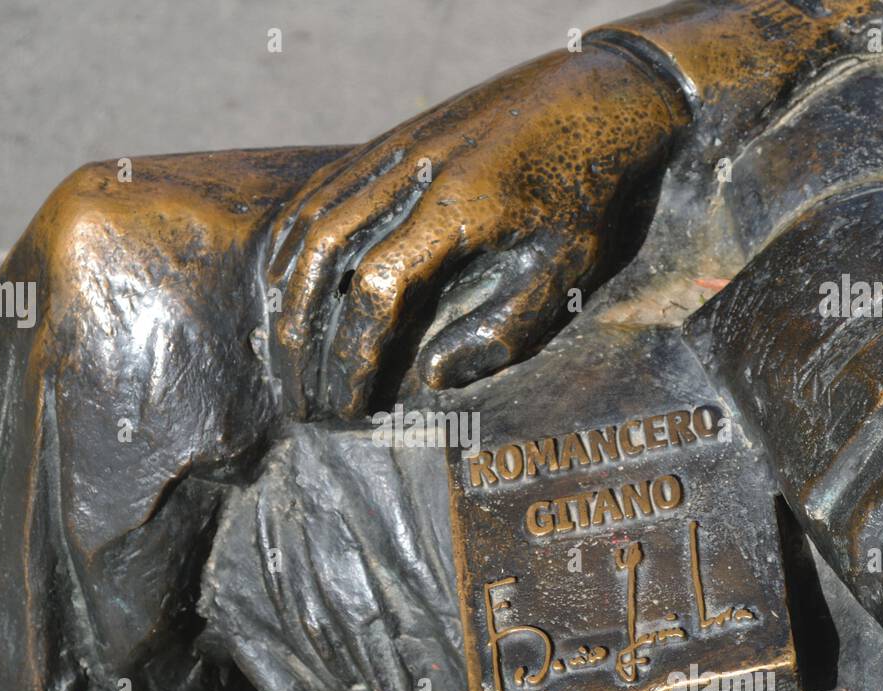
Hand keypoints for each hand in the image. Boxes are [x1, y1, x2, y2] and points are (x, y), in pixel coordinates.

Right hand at [266, 43, 687, 418]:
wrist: (601, 92)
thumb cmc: (591, 191)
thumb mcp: (568, 269)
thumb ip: (504, 329)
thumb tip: (429, 378)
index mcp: (459, 206)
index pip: (376, 288)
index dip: (353, 355)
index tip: (347, 407)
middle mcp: (413, 170)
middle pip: (322, 255)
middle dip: (301, 336)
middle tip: (301, 399)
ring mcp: (395, 147)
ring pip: (310, 221)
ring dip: (286, 293)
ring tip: (281, 356)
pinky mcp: (391, 139)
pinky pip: (319, 192)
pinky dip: (291, 245)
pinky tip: (286, 288)